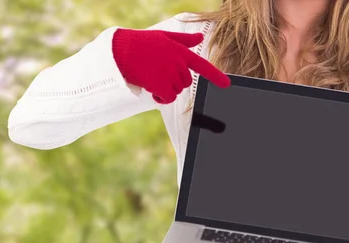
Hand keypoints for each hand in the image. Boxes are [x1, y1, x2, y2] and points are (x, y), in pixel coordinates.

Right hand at [112, 29, 229, 103]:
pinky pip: (168, 98)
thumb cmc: (142, 43)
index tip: (227, 85)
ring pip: (177, 91)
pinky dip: (161, 98)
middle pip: (186, 83)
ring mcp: (170, 73)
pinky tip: (152, 89)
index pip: (203, 65)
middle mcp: (178, 63)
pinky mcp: (161, 84)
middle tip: (158, 74)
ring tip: (152, 77)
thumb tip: (200, 37)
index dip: (216, 76)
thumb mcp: (165, 37)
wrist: (122, 49)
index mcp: (181, 51)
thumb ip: (184, 40)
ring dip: (166, 89)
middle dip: (174, 82)